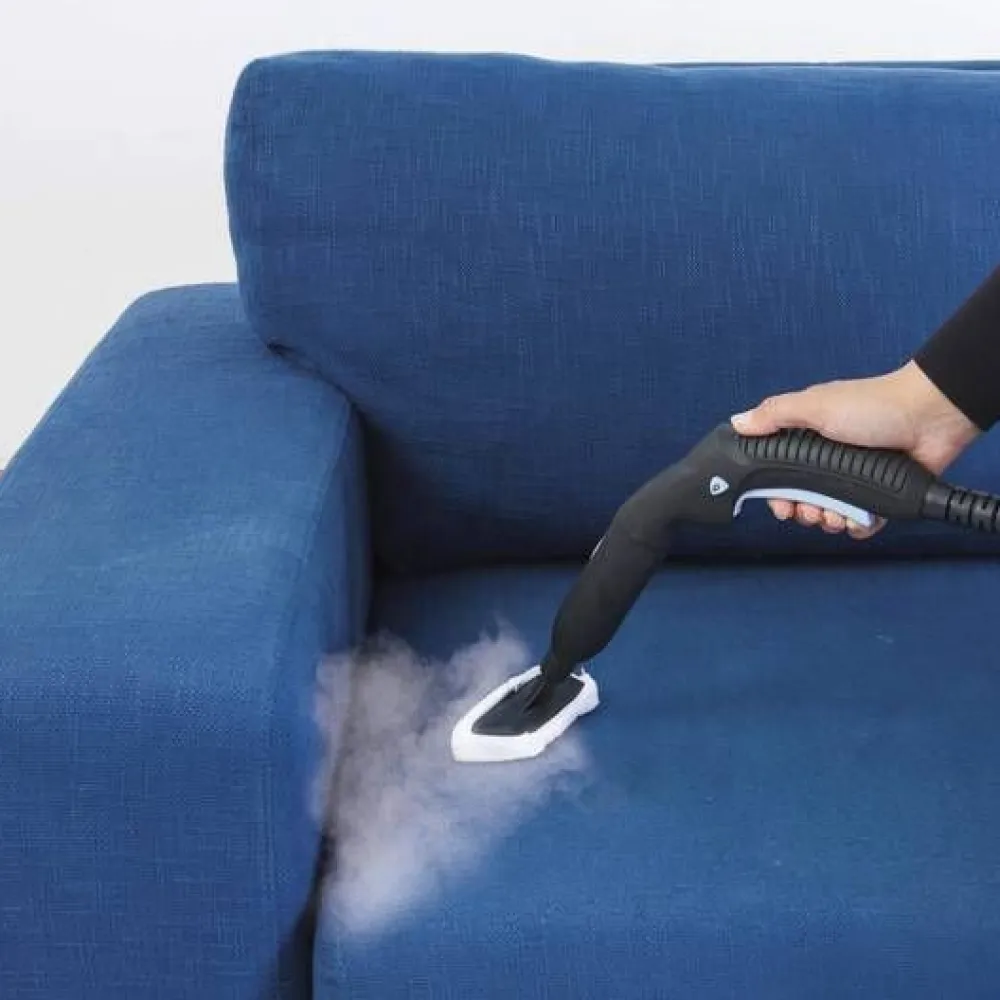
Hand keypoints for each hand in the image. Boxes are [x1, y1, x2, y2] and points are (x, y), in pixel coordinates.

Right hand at [730, 361, 979, 537]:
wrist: (930, 417)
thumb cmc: (873, 405)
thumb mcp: (815, 404)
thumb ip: (775, 414)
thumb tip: (737, 423)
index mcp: (809, 442)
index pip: (779, 476)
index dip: (775, 495)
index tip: (779, 503)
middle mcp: (830, 464)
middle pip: (802, 501)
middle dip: (803, 512)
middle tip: (811, 510)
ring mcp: (855, 481)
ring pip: (830, 516)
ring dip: (829, 522)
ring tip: (837, 515)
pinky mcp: (880, 496)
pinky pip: (862, 522)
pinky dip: (858, 526)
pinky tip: (858, 520)